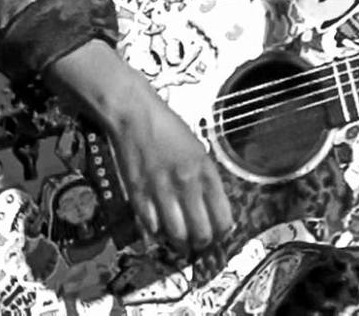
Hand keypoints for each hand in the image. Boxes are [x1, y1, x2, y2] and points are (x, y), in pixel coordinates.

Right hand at [45, 41, 232, 253]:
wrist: (135, 114)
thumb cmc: (166, 126)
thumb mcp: (197, 148)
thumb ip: (206, 178)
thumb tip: (213, 207)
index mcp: (205, 170)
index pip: (223, 217)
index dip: (223, 233)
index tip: (219, 234)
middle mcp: (187, 183)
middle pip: (202, 233)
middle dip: (203, 243)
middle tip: (199, 243)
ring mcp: (162, 191)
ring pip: (178, 236)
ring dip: (181, 244)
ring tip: (181, 242)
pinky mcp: (139, 195)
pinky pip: (152, 228)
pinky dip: (157, 233)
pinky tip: (159, 227)